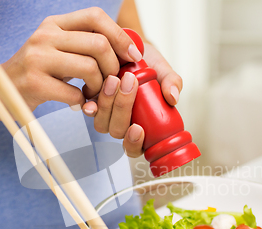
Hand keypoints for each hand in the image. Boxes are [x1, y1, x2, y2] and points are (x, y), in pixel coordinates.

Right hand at [2, 7, 142, 111]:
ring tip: (92, 94)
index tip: (133, 56)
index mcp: (54, 23)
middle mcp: (45, 35)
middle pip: (98, 44)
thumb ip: (84, 44)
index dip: (120, 36)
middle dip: (113, 67)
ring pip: (90, 68)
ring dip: (99, 87)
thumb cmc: (37, 72)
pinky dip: (82, 102)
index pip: (95, 16)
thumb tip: (126, 49)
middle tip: (110, 82)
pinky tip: (77, 103)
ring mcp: (38, 58)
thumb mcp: (57, 48)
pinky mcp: (35, 82)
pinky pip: (75, 92)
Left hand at [82, 43, 182, 157]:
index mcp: (142, 126)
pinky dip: (91, 100)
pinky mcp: (91, 102)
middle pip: (117, 131)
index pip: (135, 148)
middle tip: (130, 82)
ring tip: (114, 78)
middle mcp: (122, 124)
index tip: (137, 128)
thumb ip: (172, 82)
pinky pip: (88, 108)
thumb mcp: (163, 71)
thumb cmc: (149, 64)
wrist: (129, 47)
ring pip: (101, 122)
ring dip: (107, 102)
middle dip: (122, 109)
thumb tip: (173, 97)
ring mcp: (105, 115)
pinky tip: (96, 86)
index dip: (134, 143)